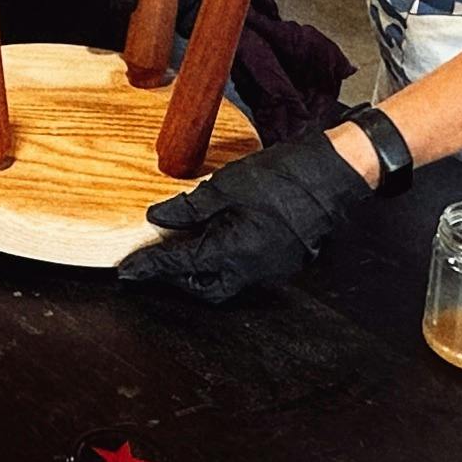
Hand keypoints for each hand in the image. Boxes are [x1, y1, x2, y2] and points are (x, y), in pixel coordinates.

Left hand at [117, 128, 389, 302]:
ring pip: (226, 280)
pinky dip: (226, 258)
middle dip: (179, 277)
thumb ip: (189, 206)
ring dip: (203, 268)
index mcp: (234, 252)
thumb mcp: (226, 186)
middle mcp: (252, 269)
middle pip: (204, 287)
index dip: (150, 267)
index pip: (180, 265)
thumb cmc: (284, 177)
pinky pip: (246, 269)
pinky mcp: (285, 260)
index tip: (128, 272)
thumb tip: (157, 218)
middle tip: (158, 257)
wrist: (333, 174)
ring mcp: (272, 268)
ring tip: (187, 243)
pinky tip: (220, 236)